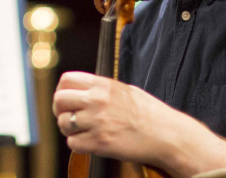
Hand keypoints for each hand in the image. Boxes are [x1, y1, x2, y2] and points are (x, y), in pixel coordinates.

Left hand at [52, 71, 174, 165]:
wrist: (167, 135)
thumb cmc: (149, 113)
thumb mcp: (125, 90)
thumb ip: (102, 89)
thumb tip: (82, 91)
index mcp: (103, 85)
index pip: (66, 80)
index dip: (62, 91)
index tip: (68, 101)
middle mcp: (97, 101)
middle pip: (59, 100)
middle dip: (60, 111)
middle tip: (69, 117)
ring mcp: (98, 122)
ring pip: (63, 123)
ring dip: (69, 129)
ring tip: (82, 131)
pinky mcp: (100, 143)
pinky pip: (73, 144)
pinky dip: (79, 145)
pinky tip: (90, 143)